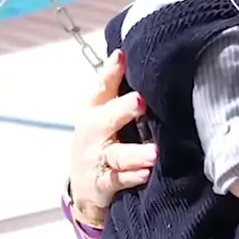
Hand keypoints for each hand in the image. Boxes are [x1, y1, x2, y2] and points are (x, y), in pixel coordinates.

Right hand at [68, 51, 156, 222]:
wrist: (84, 186)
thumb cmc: (101, 140)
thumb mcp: (103, 112)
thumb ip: (117, 86)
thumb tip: (130, 52)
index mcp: (95, 110)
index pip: (103, 87)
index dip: (111, 72)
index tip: (123, 56)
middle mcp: (94, 132)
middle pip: (107, 119)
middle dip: (123, 110)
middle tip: (140, 102)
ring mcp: (98, 158)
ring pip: (117, 155)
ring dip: (135, 154)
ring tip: (153, 153)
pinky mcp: (104, 183)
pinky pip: (119, 180)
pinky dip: (132, 177)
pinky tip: (146, 173)